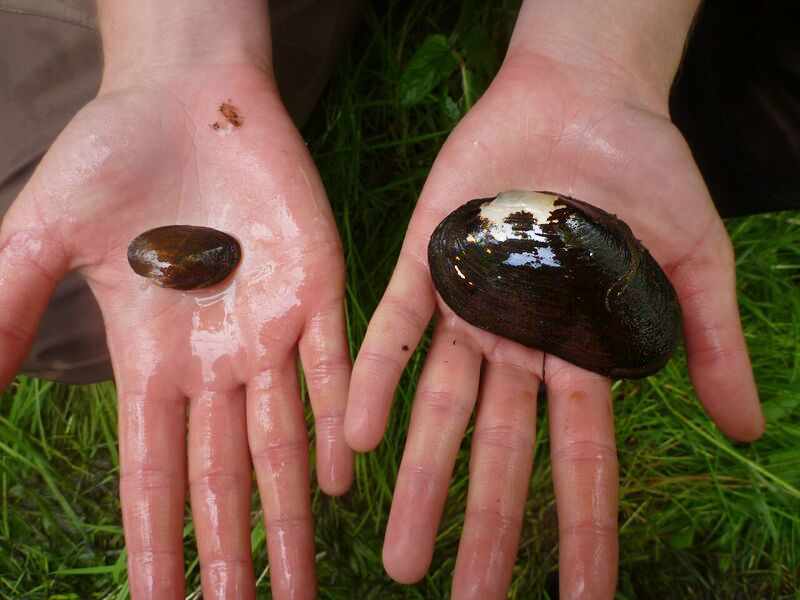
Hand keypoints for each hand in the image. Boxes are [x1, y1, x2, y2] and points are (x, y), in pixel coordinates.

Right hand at [0, 63, 352, 597]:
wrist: (185, 96)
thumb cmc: (111, 157)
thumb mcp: (38, 236)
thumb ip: (5, 314)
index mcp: (153, 358)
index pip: (155, 471)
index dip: (157, 544)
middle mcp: (218, 359)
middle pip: (228, 476)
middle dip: (237, 553)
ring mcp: (274, 328)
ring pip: (288, 439)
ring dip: (294, 513)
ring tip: (304, 586)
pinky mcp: (321, 287)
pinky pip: (336, 366)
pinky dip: (340, 419)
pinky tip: (341, 478)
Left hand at [344, 10, 764, 598]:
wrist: (583, 96)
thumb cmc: (643, 170)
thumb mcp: (693, 258)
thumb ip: (709, 339)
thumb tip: (748, 427)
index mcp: (577, 349)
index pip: (581, 459)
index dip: (582, 531)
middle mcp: (516, 344)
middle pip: (499, 454)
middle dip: (485, 529)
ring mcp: (468, 309)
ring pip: (438, 410)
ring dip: (418, 481)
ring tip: (399, 556)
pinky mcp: (426, 264)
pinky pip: (393, 332)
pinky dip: (374, 382)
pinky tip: (354, 443)